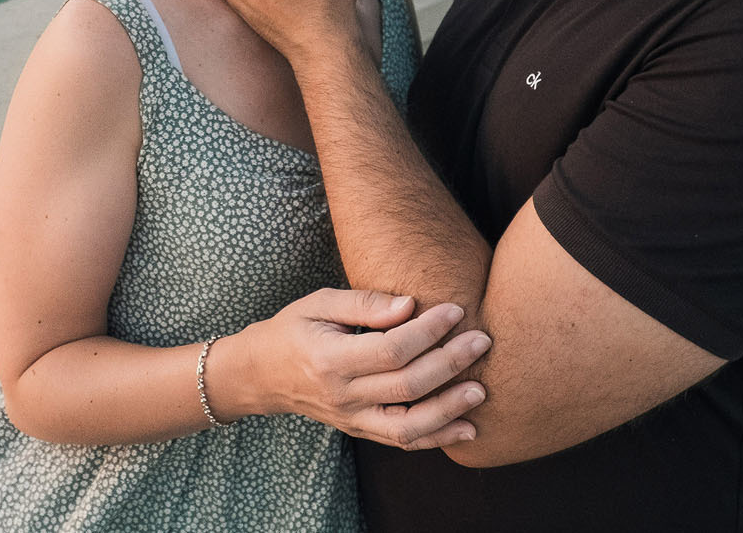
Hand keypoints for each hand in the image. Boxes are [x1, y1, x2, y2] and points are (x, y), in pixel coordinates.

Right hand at [206, 288, 490, 450]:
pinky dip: (437, 437)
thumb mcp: (318, 303)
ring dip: (450, 410)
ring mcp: (352, 419)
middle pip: (407, 386)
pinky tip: (466, 427)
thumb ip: (363, 303)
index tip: (455, 312)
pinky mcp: (360, 430)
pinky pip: (403, 440)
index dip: (428, 331)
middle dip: (450, 363)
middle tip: (482, 341)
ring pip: (409, 426)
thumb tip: (409, 305)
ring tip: (480, 391)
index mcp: (330, 360)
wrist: (261, 375)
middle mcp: (343, 396)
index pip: (391, 350)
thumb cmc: (292, 329)